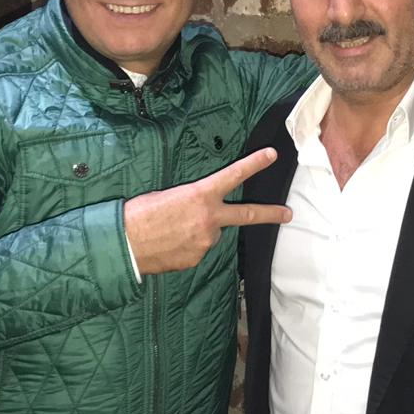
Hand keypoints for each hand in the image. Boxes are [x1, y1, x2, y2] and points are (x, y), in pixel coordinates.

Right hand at [124, 148, 290, 274]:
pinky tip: (169, 244)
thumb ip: (193, 201)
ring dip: (199, 231)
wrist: (125, 244)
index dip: (255, 163)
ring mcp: (205, 241)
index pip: (234, 175)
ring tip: (172, 231)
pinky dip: (187, 245)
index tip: (272, 154)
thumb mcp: (168, 196)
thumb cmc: (140, 214)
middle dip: (270, 213)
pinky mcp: (196, 258)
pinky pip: (197, 249)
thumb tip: (200, 211)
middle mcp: (209, 218)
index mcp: (200, 195)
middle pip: (247, 214)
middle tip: (289, 214)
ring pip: (211, 233)